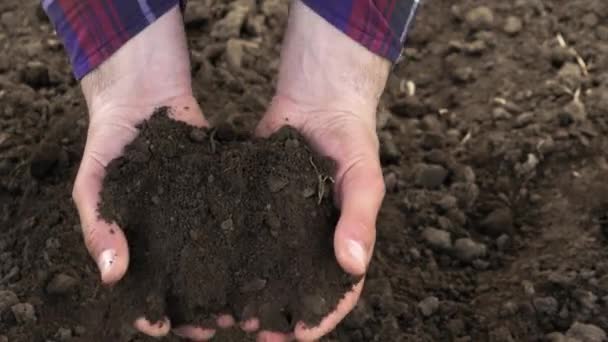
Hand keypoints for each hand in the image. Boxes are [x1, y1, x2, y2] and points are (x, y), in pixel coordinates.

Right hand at [72, 7, 218, 337]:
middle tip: (220, 323)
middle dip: (202, 304)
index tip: (165, 325)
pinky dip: (249, 237)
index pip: (145, 286)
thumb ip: (98, 226)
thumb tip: (110, 275)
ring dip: (232, 281)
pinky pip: (236, 217)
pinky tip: (264, 254)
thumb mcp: (94, 184)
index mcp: (139, 239)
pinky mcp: (223, 189)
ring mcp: (199, 211)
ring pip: (217, 256)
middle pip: (187, 280)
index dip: (153, 308)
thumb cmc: (110, 143)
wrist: (143, 94)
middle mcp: (172, 232)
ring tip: (247, 302)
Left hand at [254, 2, 388, 339]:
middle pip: (298, 287)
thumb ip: (360, 218)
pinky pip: (245, 234)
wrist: (319, 99)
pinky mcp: (257, 204)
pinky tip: (211, 268)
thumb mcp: (364, 177)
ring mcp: (283, 223)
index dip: (322, 316)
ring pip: (268, 267)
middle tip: (253, 330)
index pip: (339, 290)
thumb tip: (354, 266)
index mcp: (344, 238)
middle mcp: (312, 238)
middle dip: (279, 313)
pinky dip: (232, 255)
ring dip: (251, 291)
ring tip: (227, 310)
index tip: (297, 335)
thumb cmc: (351, 138)